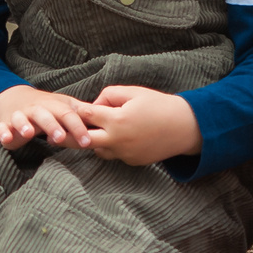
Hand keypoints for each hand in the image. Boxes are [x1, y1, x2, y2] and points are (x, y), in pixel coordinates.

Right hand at [0, 85, 93, 150]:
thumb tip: (106, 121)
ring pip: (23, 118)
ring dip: (26, 125)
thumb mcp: (63, 107)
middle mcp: (38, 109)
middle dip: (53, 126)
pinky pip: (3, 128)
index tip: (87, 141)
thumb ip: (81, 114)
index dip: (78, 127)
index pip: (69, 115)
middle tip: (60, 138)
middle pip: (46, 115)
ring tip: (30, 133)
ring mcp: (20, 115)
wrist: (13, 100)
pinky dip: (4, 132)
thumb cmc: (45, 108)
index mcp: (54, 106)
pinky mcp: (5, 123)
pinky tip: (7, 139)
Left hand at [78, 86, 202, 166]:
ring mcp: (124, 154)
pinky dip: (112, 146)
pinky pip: (114, 154)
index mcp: (117, 120)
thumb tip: (95, 105)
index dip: (80, 109)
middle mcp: (117, 140)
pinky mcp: (132, 161)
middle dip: (74, 133)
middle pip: (82, 141)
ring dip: (95, 141)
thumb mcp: (134, 92)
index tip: (78, 107)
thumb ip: (110, 94)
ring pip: (97, 150)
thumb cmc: (160, 105)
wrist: (185, 127)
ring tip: (100, 130)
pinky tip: (122, 136)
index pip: (86, 115)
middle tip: (68, 129)